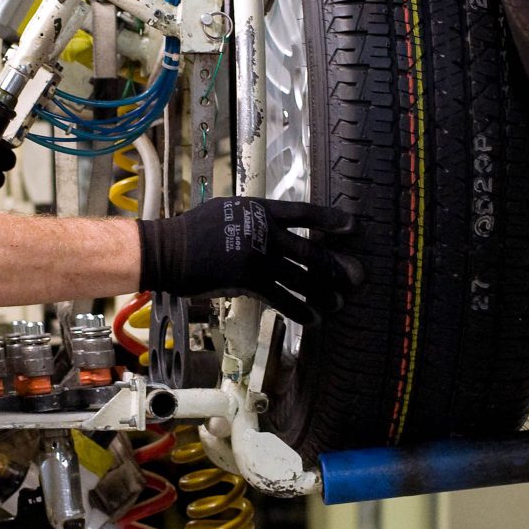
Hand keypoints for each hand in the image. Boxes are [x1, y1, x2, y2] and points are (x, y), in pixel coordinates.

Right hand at [136, 197, 362, 325]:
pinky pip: (283, 299)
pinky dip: (300, 311)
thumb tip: (274, 224)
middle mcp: (265, 232)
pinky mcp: (250, 282)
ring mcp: (259, 258)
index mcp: (261, 210)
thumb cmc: (193, 229)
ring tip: (338, 303)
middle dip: (338, 267)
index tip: (352, 227)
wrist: (170, 249)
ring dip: (324, 294)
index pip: (304, 213)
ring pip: (303, 279)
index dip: (330, 220)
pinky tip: (313, 318)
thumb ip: (254, 216)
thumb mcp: (228, 209)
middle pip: (313, 252)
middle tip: (358, 277)